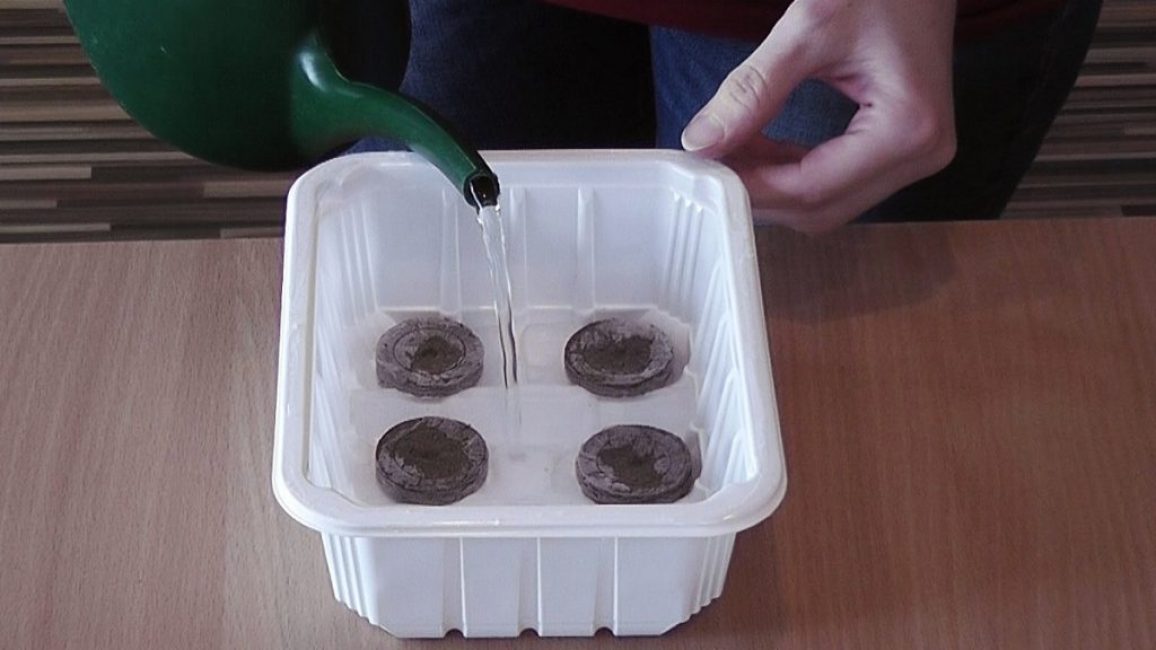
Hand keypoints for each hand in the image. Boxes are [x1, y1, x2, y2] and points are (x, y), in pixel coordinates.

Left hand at [681, 0, 957, 232]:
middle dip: (760, 192)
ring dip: (773, 185)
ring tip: (728, 150)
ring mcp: (917, 155)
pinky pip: (839, 181)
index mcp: (908, 128)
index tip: (703, 171)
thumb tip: (701, 142)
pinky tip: (759, 147)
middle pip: (821, 208)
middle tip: (708, 162)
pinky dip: (794, 172)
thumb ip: (752, 90)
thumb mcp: (809, 29)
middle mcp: (922, 154)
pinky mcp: (903, 146)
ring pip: (828, 203)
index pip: (812, 188)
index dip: (751, 187)